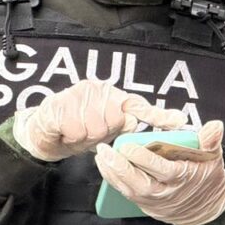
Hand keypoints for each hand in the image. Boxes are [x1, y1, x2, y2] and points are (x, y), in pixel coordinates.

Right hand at [12, 79, 187, 161]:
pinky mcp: (60, 102)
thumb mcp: (103, 129)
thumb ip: (121, 124)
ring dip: (84, 136)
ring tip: (75, 129)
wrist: (43, 131)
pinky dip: (70, 136)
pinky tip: (64, 129)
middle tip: (88, 131)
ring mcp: (78, 93)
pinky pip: (76, 130)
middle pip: (114, 122)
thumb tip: (136, 122)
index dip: (159, 115)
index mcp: (111, 95)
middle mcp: (97, 89)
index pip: (138, 105)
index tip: (181, 120)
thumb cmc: (76, 129)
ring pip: (95, 129)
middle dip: (102, 133)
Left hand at [95, 120, 224, 224]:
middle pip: (139, 183)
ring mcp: (154, 202)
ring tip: (101, 156)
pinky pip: (127, 194)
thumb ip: (210, 141)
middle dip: (120, 167)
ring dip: (112, 174)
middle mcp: (166, 192)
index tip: (128, 146)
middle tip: (105, 150)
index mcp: (182, 178)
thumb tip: (214, 125)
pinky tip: (105, 167)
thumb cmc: (207, 178)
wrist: (206, 210)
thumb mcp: (213, 158)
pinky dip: (114, 181)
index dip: (143, 159)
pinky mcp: (146, 205)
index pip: (160, 169)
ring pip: (129, 190)